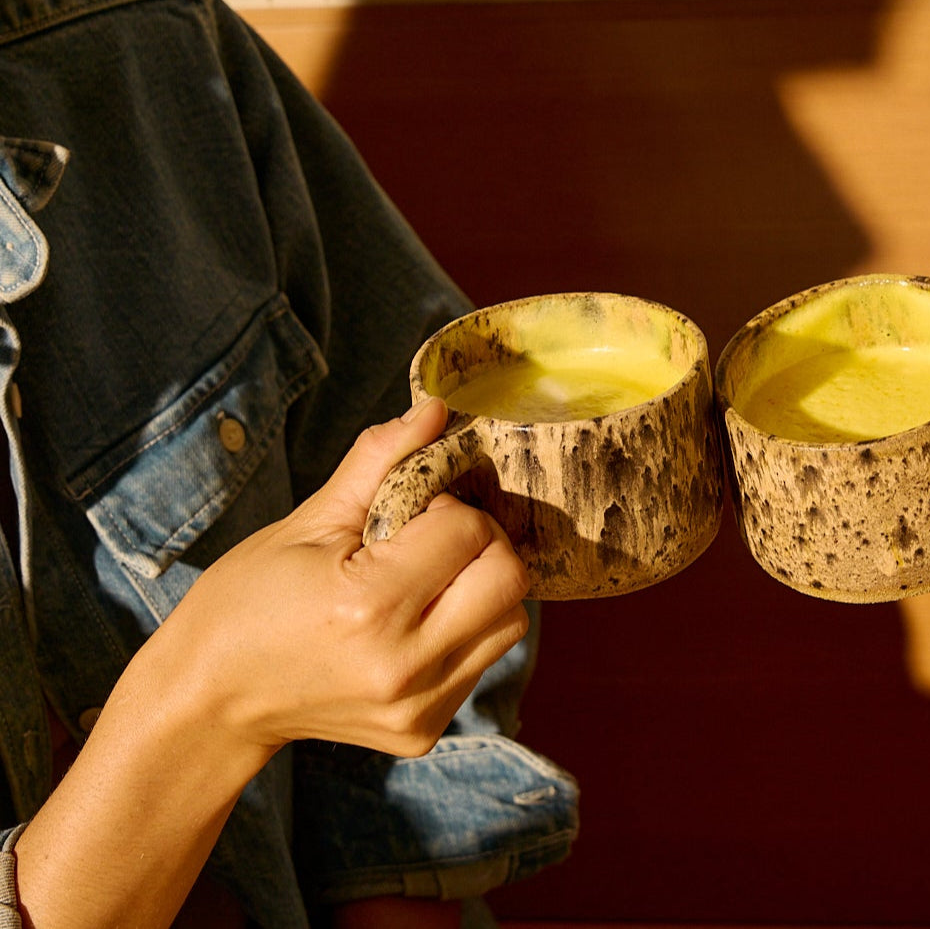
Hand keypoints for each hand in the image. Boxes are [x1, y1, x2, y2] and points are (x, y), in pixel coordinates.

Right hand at [151, 394, 529, 757]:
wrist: (209, 701)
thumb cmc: (247, 601)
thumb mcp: (308, 521)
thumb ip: (379, 461)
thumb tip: (435, 407)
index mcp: (371, 607)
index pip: (469, 531)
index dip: (444, 508)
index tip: (403, 515)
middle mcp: (405, 666)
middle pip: (509, 580)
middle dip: (479, 543)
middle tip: (425, 542)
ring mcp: (419, 708)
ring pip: (509, 622)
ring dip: (479, 586)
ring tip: (419, 581)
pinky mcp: (424, 731)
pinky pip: (484, 659)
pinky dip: (465, 627)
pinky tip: (412, 620)